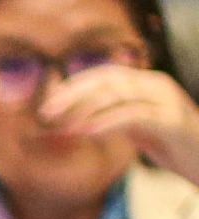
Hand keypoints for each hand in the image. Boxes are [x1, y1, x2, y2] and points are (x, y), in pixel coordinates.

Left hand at [41, 65, 198, 185]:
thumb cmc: (172, 144)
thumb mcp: (137, 128)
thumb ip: (113, 118)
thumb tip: (75, 122)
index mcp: (147, 84)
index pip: (105, 74)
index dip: (74, 85)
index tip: (48, 102)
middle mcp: (156, 85)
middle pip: (108, 80)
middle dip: (73, 94)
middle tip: (46, 112)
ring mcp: (166, 101)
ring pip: (119, 94)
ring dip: (85, 109)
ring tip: (62, 126)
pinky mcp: (171, 120)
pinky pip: (134, 115)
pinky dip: (106, 122)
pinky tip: (85, 132)